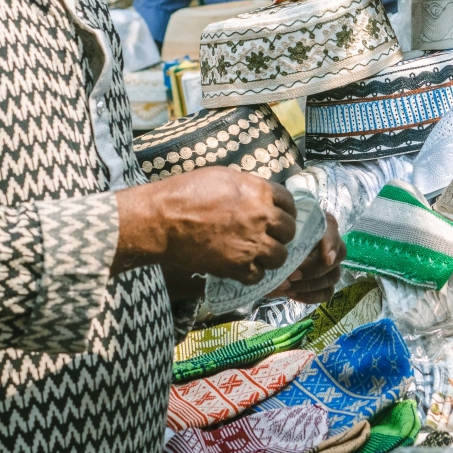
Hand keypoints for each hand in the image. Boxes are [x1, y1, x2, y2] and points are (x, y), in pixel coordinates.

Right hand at [114, 168, 295, 282]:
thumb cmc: (187, 192)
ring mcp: (251, 244)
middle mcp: (261, 217)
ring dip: (270, 255)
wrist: (163, 219)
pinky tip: (243, 266)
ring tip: (258, 254)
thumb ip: (248, 187)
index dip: (285, 210)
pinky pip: (259, 276)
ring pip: (280, 256)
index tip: (279, 215)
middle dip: (281, 234)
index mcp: (259, 191)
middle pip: (289, 230)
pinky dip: (253, 273)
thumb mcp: (223, 177)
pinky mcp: (237, 267)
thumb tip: (260, 195)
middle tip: (269, 236)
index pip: (289, 203)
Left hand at [277, 221, 344, 303]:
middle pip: (335, 259)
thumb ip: (284, 236)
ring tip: (286, 286)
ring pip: (332, 278)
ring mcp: (331, 266)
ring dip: (309, 285)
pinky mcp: (326, 283)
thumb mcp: (279, 230)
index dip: (331, 244)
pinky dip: (310, 296)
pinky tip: (292, 293)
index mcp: (323, 225)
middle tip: (291, 275)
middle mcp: (331, 245)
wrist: (272, 250)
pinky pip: (326, 293)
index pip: (333, 231)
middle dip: (313, 270)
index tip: (326, 259)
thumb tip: (283, 250)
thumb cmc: (278, 234)